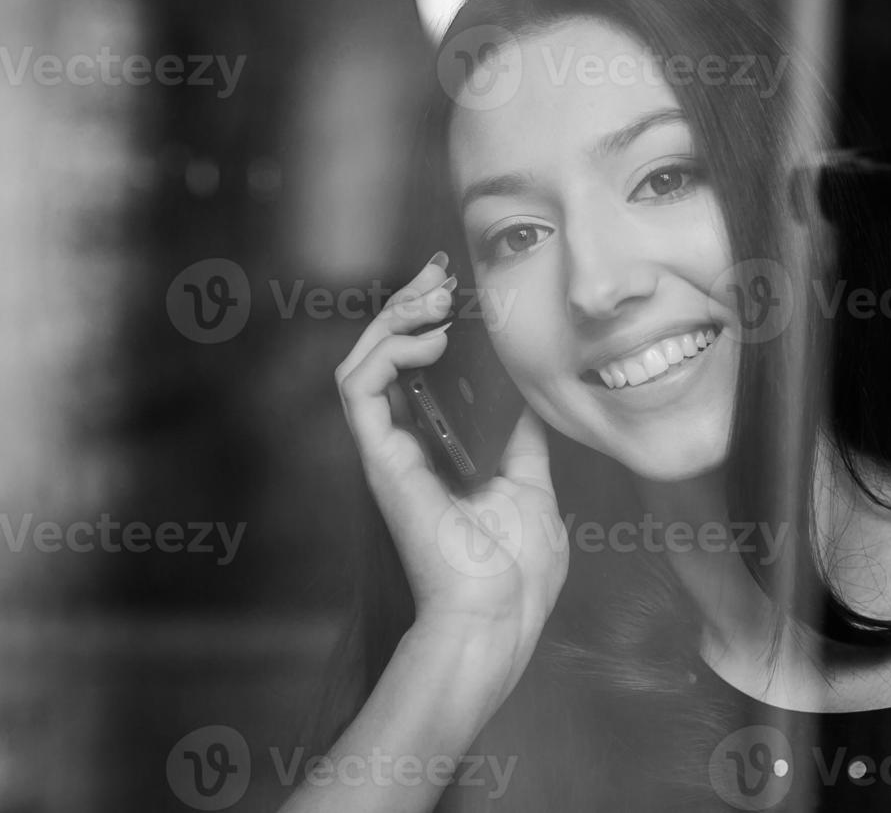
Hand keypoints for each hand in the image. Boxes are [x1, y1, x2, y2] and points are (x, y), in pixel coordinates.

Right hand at [334, 254, 567, 649]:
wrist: (498, 616)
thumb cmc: (515, 571)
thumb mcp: (531, 486)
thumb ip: (520, 439)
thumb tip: (527, 394)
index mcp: (438, 450)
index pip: (416, 369)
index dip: (426, 319)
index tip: (455, 285)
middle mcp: (405, 445)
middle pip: (384, 354)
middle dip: (408, 302)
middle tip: (439, 273)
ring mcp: (388, 450)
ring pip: (361, 360)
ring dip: (393, 317)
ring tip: (435, 298)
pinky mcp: (379, 458)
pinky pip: (359, 387)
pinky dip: (389, 351)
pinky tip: (432, 341)